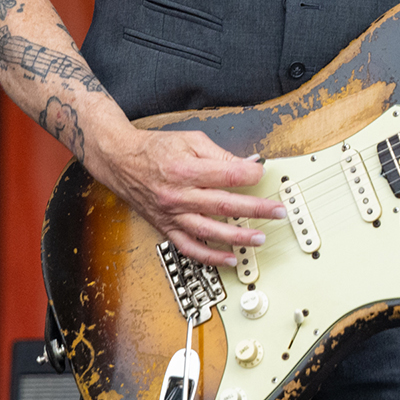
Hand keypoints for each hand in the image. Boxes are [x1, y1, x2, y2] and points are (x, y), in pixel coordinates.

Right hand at [84, 124, 286, 265]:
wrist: (121, 161)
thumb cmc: (155, 149)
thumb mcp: (190, 140)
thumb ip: (220, 155)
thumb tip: (248, 165)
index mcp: (185, 169)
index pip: (226, 175)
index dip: (250, 175)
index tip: (263, 174)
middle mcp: (178, 195)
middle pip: (224, 205)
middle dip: (256, 209)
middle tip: (278, 212)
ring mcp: (172, 214)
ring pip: (210, 230)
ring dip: (238, 237)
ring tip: (260, 237)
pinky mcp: (167, 227)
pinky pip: (190, 247)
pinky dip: (211, 256)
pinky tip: (230, 259)